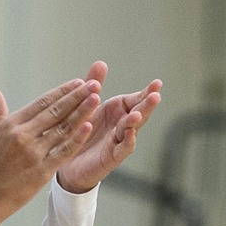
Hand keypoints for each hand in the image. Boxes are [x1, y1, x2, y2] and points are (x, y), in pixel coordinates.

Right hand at [0, 75, 100, 225]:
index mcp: (11, 125)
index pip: (42, 103)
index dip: (61, 91)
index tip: (77, 83)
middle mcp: (23, 136)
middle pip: (56, 111)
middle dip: (77, 96)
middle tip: (93, 84)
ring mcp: (34, 153)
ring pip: (63, 128)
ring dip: (82, 112)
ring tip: (96, 99)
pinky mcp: (42, 171)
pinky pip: (63, 152)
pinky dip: (77, 139)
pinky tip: (89, 126)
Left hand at [56, 62, 162, 193]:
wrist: (68, 162)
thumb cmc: (82, 132)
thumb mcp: (87, 105)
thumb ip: (94, 84)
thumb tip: (101, 63)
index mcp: (118, 111)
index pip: (136, 99)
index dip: (147, 92)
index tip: (157, 84)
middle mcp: (122, 125)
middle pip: (138, 113)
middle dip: (147, 105)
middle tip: (156, 96)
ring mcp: (119, 141)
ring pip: (131, 130)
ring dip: (135, 122)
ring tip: (137, 114)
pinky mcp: (111, 157)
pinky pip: (122, 149)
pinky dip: (126, 141)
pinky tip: (129, 133)